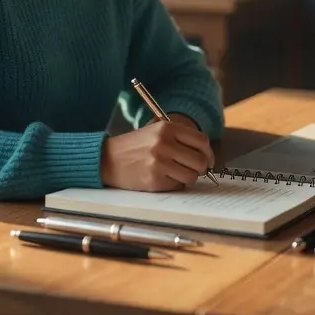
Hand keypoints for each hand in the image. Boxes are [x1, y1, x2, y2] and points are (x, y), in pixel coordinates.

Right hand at [100, 118, 215, 191]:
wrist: (106, 159)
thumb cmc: (134, 147)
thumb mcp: (154, 131)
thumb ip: (179, 138)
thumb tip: (205, 154)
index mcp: (166, 128)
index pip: (201, 141)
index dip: (207, 152)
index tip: (206, 159)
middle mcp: (164, 144)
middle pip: (200, 161)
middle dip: (199, 168)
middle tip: (192, 169)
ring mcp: (159, 163)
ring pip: (191, 176)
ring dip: (186, 177)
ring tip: (174, 173)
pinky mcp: (154, 180)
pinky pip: (177, 186)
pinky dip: (173, 184)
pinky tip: (161, 177)